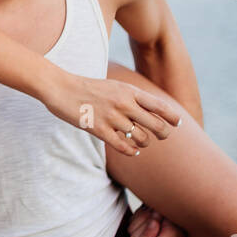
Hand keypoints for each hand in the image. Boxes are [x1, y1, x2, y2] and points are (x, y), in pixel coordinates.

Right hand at [42, 71, 183, 156]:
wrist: (61, 88)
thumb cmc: (89, 88)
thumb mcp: (115, 86)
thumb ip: (133, 97)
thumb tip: (153, 110)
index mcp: (129, 91)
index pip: (161, 106)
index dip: (173, 117)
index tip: (176, 124)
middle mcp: (124, 104)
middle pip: (156, 125)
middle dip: (163, 134)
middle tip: (162, 136)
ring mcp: (111, 117)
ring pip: (141, 137)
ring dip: (145, 143)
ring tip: (142, 142)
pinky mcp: (98, 129)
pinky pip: (122, 145)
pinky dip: (131, 151)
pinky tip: (133, 151)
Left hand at [128, 206, 186, 236]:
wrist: (178, 204)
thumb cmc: (179, 221)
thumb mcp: (171, 235)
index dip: (150, 235)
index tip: (163, 225)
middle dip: (147, 226)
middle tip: (160, 217)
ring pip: (132, 232)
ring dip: (144, 219)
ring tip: (158, 215)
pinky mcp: (139, 229)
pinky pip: (131, 223)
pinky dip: (140, 215)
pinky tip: (151, 213)